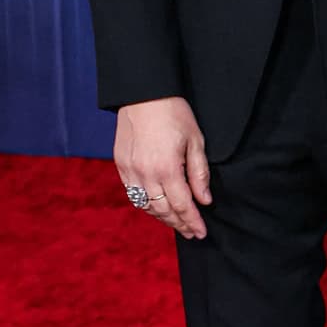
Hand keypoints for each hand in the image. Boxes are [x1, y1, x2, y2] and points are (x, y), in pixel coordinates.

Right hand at [114, 97, 210, 238]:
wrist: (143, 94)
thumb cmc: (174, 114)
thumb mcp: (196, 141)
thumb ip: (199, 174)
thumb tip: (205, 200)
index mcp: (167, 168)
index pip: (182, 205)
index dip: (192, 222)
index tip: (201, 233)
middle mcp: (146, 174)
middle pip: (163, 210)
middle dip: (179, 224)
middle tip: (191, 232)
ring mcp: (130, 171)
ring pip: (146, 206)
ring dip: (162, 217)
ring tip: (177, 223)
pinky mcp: (121, 165)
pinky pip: (133, 194)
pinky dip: (146, 205)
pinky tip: (157, 207)